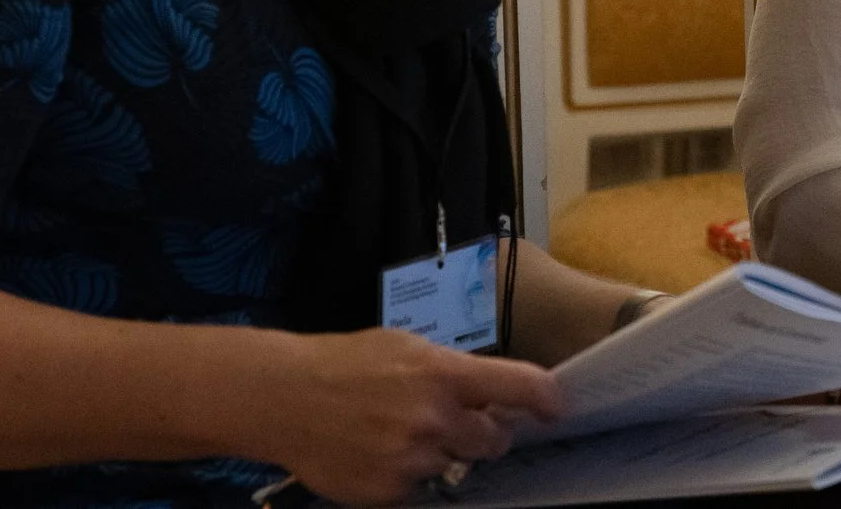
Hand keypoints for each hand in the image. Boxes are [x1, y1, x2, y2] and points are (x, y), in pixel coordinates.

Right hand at [255, 328, 563, 506]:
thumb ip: (452, 371)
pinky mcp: (389, 492)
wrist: (284, 398)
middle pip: (495, 439)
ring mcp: (411, 460)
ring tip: (398, 431)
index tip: (556, 407)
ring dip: (439, 452)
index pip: (518, 386)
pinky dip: (406, 474)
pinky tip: (378, 451)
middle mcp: (433, 419)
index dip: (545, 398)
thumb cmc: (345, 363)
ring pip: (453, 464)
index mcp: (443, 374)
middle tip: (462, 422)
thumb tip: (491, 393)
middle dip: (486, 432)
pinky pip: (418, 488)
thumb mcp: (406, 348)